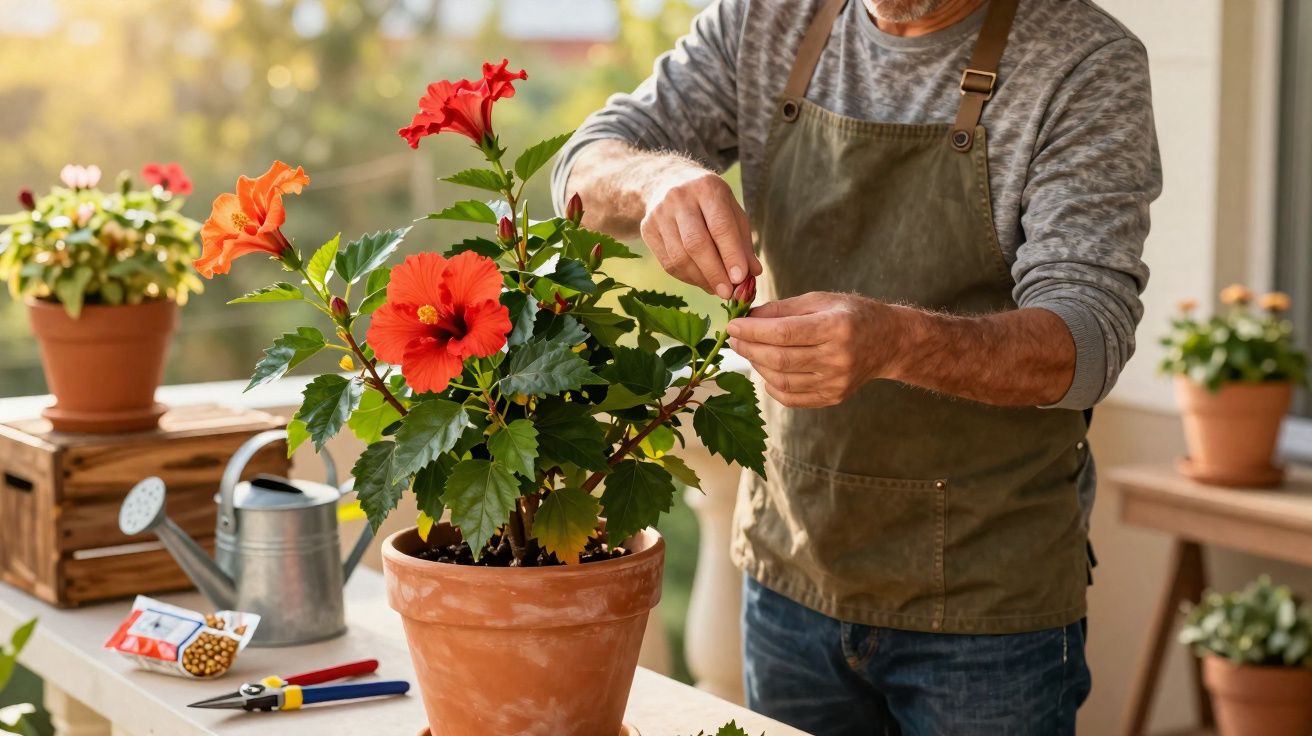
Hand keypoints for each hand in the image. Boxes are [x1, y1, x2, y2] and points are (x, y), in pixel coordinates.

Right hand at [640, 164, 760, 299]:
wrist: (668, 182)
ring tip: (717, 289)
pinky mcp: (647, 229)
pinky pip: (668, 263)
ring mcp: (659, 213)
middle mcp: (679, 197)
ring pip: (679, 257)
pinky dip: (687, 278)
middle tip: (728, 293)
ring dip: (701, 279)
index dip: (731, 254)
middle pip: (696, 244)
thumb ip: (743, 242)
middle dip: (714, 272)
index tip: (740, 278)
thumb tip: (753, 273)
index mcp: (707, 188)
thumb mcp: (731, 212)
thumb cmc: (709, 203)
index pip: (720, 226)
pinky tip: (701, 281)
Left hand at [727, 292, 905, 407]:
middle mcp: (838, 357)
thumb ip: (782, 309)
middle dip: (750, 348)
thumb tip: (746, 317)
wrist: (889, 342)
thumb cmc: (851, 314)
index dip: (753, 330)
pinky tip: (766, 372)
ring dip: (758, 366)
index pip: (783, 333)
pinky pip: (792, 398)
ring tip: (749, 351)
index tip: (733, 325)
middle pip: (780, 359)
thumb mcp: (820, 300)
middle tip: (734, 338)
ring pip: (782, 381)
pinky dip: (772, 386)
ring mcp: (836, 381)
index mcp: (836, 327)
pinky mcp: (834, 397)